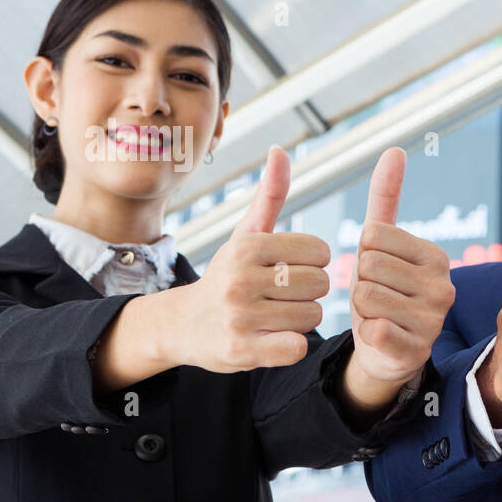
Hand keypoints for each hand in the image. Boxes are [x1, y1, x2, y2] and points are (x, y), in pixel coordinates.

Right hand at [174, 145, 330, 372]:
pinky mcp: (242, 351)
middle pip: (319, 285)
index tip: (293, 270)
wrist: (183, 325)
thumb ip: (270, 195)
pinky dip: (293, 345)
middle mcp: (240, 279)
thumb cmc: (227, 276)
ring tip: (278, 316)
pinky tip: (275, 338)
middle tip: (286, 297)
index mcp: (247, 247)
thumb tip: (281, 151)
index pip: (319, 252)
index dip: (314, 264)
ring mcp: (240, 317)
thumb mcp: (244, 235)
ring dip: (303, 320)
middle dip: (310, 293)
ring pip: (312, 316)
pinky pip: (297, 347)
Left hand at [348, 147, 456, 383]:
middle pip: (368, 265)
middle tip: (377, 297)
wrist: (387, 351)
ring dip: (360, 308)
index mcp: (436, 256)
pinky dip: (365, 332)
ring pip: (366, 296)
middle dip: (361, 281)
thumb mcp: (381, 246)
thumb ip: (386, 198)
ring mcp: (434, 320)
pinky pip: (371, 328)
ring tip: (378, 316)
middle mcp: (444, 286)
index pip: (373, 235)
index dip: (363, 253)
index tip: (379, 271)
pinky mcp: (416, 350)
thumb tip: (394, 149)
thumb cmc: (383, 291)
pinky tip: (379, 335)